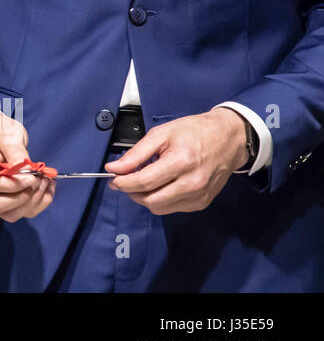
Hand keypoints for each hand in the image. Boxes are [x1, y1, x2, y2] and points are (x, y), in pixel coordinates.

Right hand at [0, 108, 54, 221]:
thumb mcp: (7, 133)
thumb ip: (15, 151)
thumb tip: (27, 170)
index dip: (13, 184)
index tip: (32, 176)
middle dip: (22, 196)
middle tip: (38, 180)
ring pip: (8, 213)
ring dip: (31, 202)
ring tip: (44, 182)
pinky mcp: (2, 202)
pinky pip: (19, 213)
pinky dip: (37, 204)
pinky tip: (45, 188)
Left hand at [106, 109, 247, 213]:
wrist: (228, 139)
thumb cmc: (195, 132)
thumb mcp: (161, 134)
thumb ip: (136, 153)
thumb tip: (115, 168)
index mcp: (181, 162)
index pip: (143, 182)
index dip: (123, 182)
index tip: (112, 178)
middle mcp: (192, 183)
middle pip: (150, 200)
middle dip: (131, 192)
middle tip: (125, 180)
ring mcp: (199, 196)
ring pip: (160, 208)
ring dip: (145, 197)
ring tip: (144, 180)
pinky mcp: (202, 202)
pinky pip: (172, 208)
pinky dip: (161, 199)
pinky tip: (162, 184)